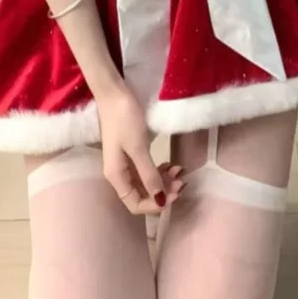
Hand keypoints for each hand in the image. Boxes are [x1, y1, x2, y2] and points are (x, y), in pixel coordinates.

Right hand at [97, 85, 184, 214]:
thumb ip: (149, 175)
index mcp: (116, 176)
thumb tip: (160, 201)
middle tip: (182, 181)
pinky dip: (160, 170)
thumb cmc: (124, 119)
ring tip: (180, 171)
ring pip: (146, 182)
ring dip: (163, 181)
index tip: (175, 195)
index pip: (135, 204)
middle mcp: (119, 174)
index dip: (155, 205)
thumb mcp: (139, 147)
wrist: (115, 92)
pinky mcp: (132, 152)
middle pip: (142, 194)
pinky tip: (172, 164)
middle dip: (163, 193)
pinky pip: (146, 169)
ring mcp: (125, 163)